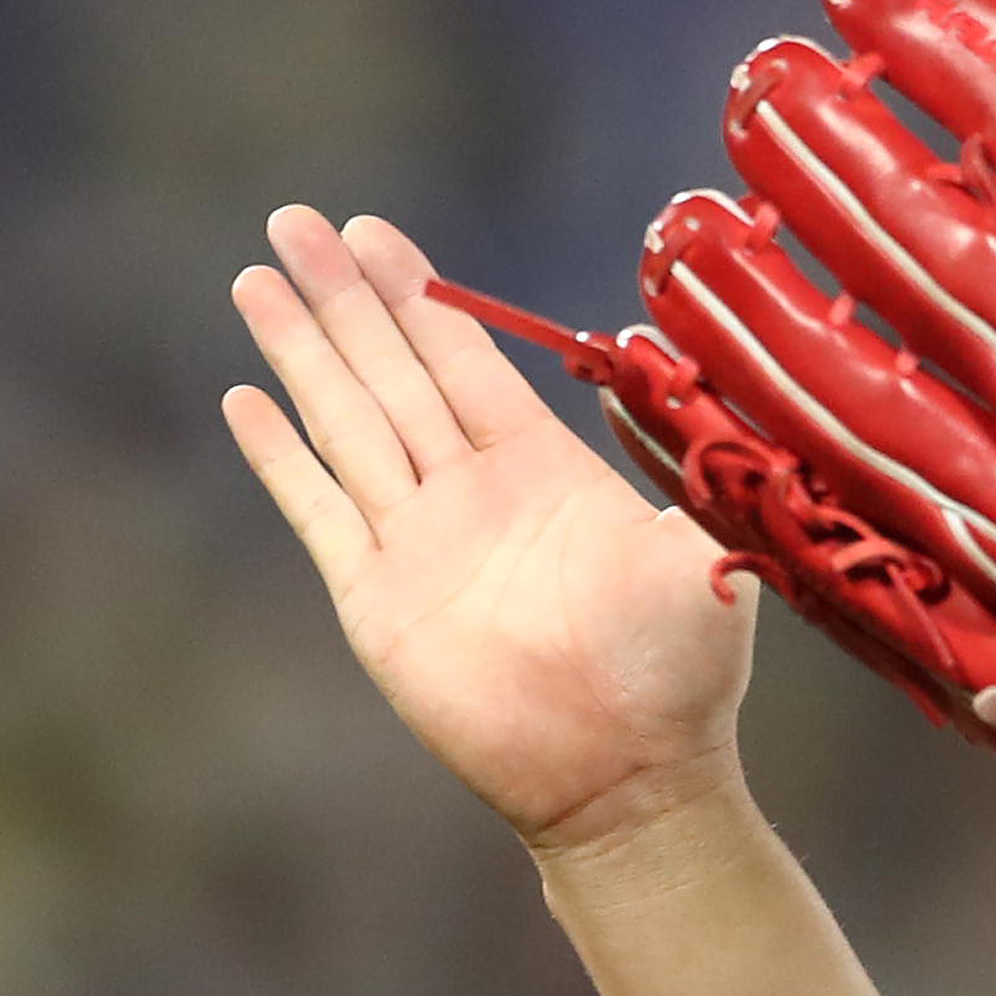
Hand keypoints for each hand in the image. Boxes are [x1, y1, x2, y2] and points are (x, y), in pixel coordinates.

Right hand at [224, 206, 756, 851]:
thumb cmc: (679, 675)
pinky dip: (281, 455)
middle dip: (343, 296)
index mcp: (543, 469)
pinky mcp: (376, 598)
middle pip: (393, 370)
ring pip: (346, 421)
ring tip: (256, 278)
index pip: (465, 357)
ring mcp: (419, 540)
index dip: (419, 292)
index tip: (373, 231)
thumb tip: (750, 424)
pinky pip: (318, 509)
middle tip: (294, 220)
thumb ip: (710, 490)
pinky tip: (245, 398)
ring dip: (301, 351)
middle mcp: (474, 492)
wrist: (626, 775)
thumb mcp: (708, 563)